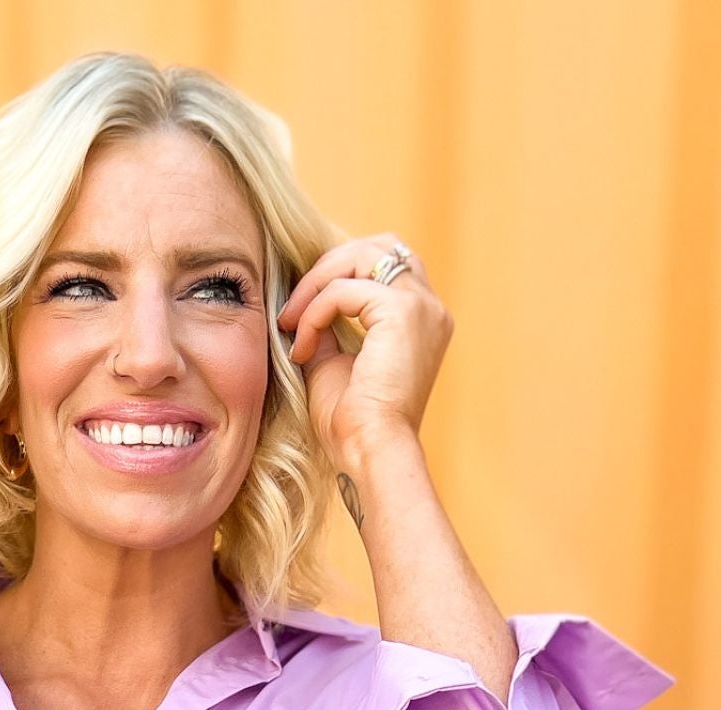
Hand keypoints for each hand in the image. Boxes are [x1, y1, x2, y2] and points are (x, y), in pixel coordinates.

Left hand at [276, 234, 452, 470]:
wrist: (370, 452)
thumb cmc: (353, 425)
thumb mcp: (333, 363)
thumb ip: (326, 327)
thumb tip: (301, 304)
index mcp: (422, 320)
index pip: (383, 265)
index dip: (337, 277)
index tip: (297, 318)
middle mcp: (430, 308)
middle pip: (377, 247)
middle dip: (327, 268)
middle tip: (291, 309)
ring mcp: (422, 306)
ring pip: (361, 255)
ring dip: (317, 283)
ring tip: (290, 321)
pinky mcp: (402, 312)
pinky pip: (344, 290)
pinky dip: (315, 312)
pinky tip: (302, 347)